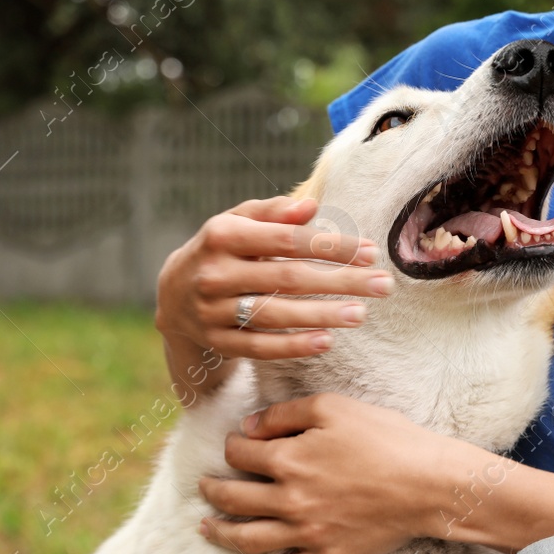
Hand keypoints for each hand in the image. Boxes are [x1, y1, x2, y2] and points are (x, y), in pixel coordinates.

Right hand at [156, 197, 393, 367]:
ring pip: (275, 315)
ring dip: (321, 315)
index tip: (371, 252)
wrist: (172, 295)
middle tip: (382, 286)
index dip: (331, 246)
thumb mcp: (238, 221)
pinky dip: (293, 346)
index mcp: (222, 236)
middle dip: (339, 282)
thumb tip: (311, 206)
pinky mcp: (216, 342)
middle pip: (287, 279)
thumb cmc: (221, 249)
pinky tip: (326, 342)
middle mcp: (215, 274)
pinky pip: (259, 347)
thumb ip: (272, 212)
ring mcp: (212, 311)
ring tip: (361, 314)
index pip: (287, 240)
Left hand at [197, 392, 481, 553]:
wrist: (427, 484)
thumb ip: (287, 413)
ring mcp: (306, 534)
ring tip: (208, 527)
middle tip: (206, 486)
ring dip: (220, 532)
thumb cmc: (386, 438)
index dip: (233, 446)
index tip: (236, 443)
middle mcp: (289, 501)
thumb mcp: (334, 407)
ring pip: (247, 538)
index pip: (241, 455)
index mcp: (288, 461)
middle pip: (234, 498)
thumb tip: (251, 426)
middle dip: (214, 490)